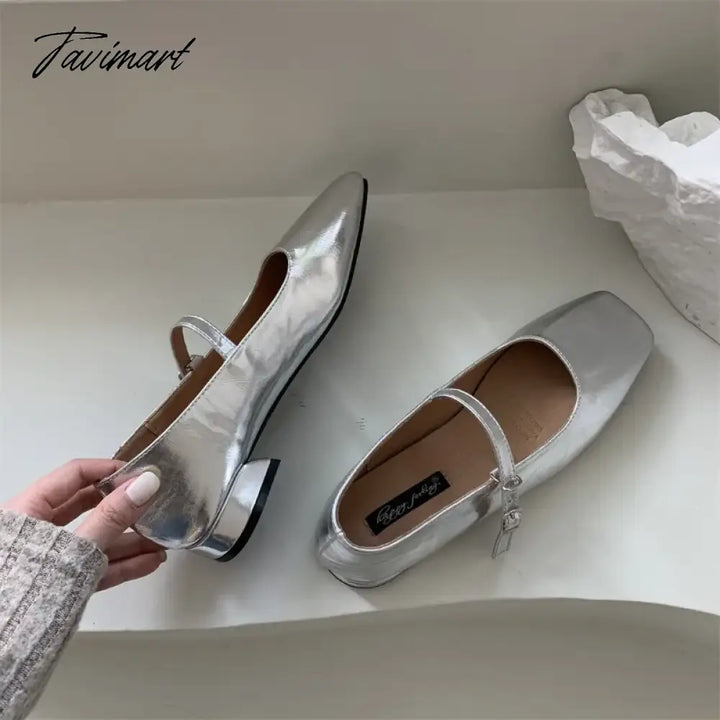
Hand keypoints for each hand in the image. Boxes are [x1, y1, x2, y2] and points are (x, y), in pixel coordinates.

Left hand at [2, 459, 165, 590]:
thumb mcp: (72, 549)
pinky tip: (150, 560)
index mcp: (28, 511)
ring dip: (131, 540)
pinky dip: (122, 564)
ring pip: (96, 540)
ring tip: (161, 539)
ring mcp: (50, 560)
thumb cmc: (23, 592)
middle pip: (88, 507)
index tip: (142, 474)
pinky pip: (95, 567)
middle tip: (155, 503)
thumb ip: (111, 517)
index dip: (109, 470)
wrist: (3, 653)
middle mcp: (38, 532)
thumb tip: (146, 483)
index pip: (74, 475)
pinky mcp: (61, 584)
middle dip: (126, 506)